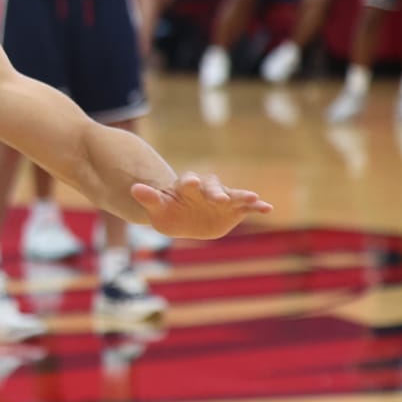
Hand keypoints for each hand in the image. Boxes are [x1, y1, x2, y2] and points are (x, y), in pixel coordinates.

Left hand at [130, 172, 271, 240]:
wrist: (183, 220)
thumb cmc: (168, 212)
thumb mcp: (157, 209)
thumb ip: (149, 198)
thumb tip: (134, 188)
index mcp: (186, 187)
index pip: (188, 181)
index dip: (189, 181)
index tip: (190, 182)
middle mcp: (206, 189)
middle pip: (212, 187)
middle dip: (216, 192)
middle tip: (219, 199)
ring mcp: (222, 198)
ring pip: (233, 194)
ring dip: (243, 195)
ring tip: (253, 198)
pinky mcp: (234, 209)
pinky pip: (247, 206)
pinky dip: (257, 206)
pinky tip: (267, 208)